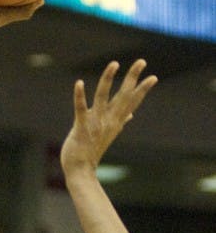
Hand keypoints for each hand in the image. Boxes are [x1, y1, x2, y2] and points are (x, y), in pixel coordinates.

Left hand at [60, 59, 157, 175]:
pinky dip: (79, 96)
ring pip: (103, 97)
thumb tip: (131, 114)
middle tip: (142, 61)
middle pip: (123, 96)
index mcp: (115, 121)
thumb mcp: (109, 134)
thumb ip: (120, 121)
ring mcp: (95, 124)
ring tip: (114, 63)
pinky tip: (79, 83)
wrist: (80, 171)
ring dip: (108, 79)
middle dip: (132, 78)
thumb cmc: (92, 151)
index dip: (142, 90)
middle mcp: (108, 121)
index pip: (132, 102)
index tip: (153, 77)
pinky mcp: (81, 128)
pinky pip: (80, 109)